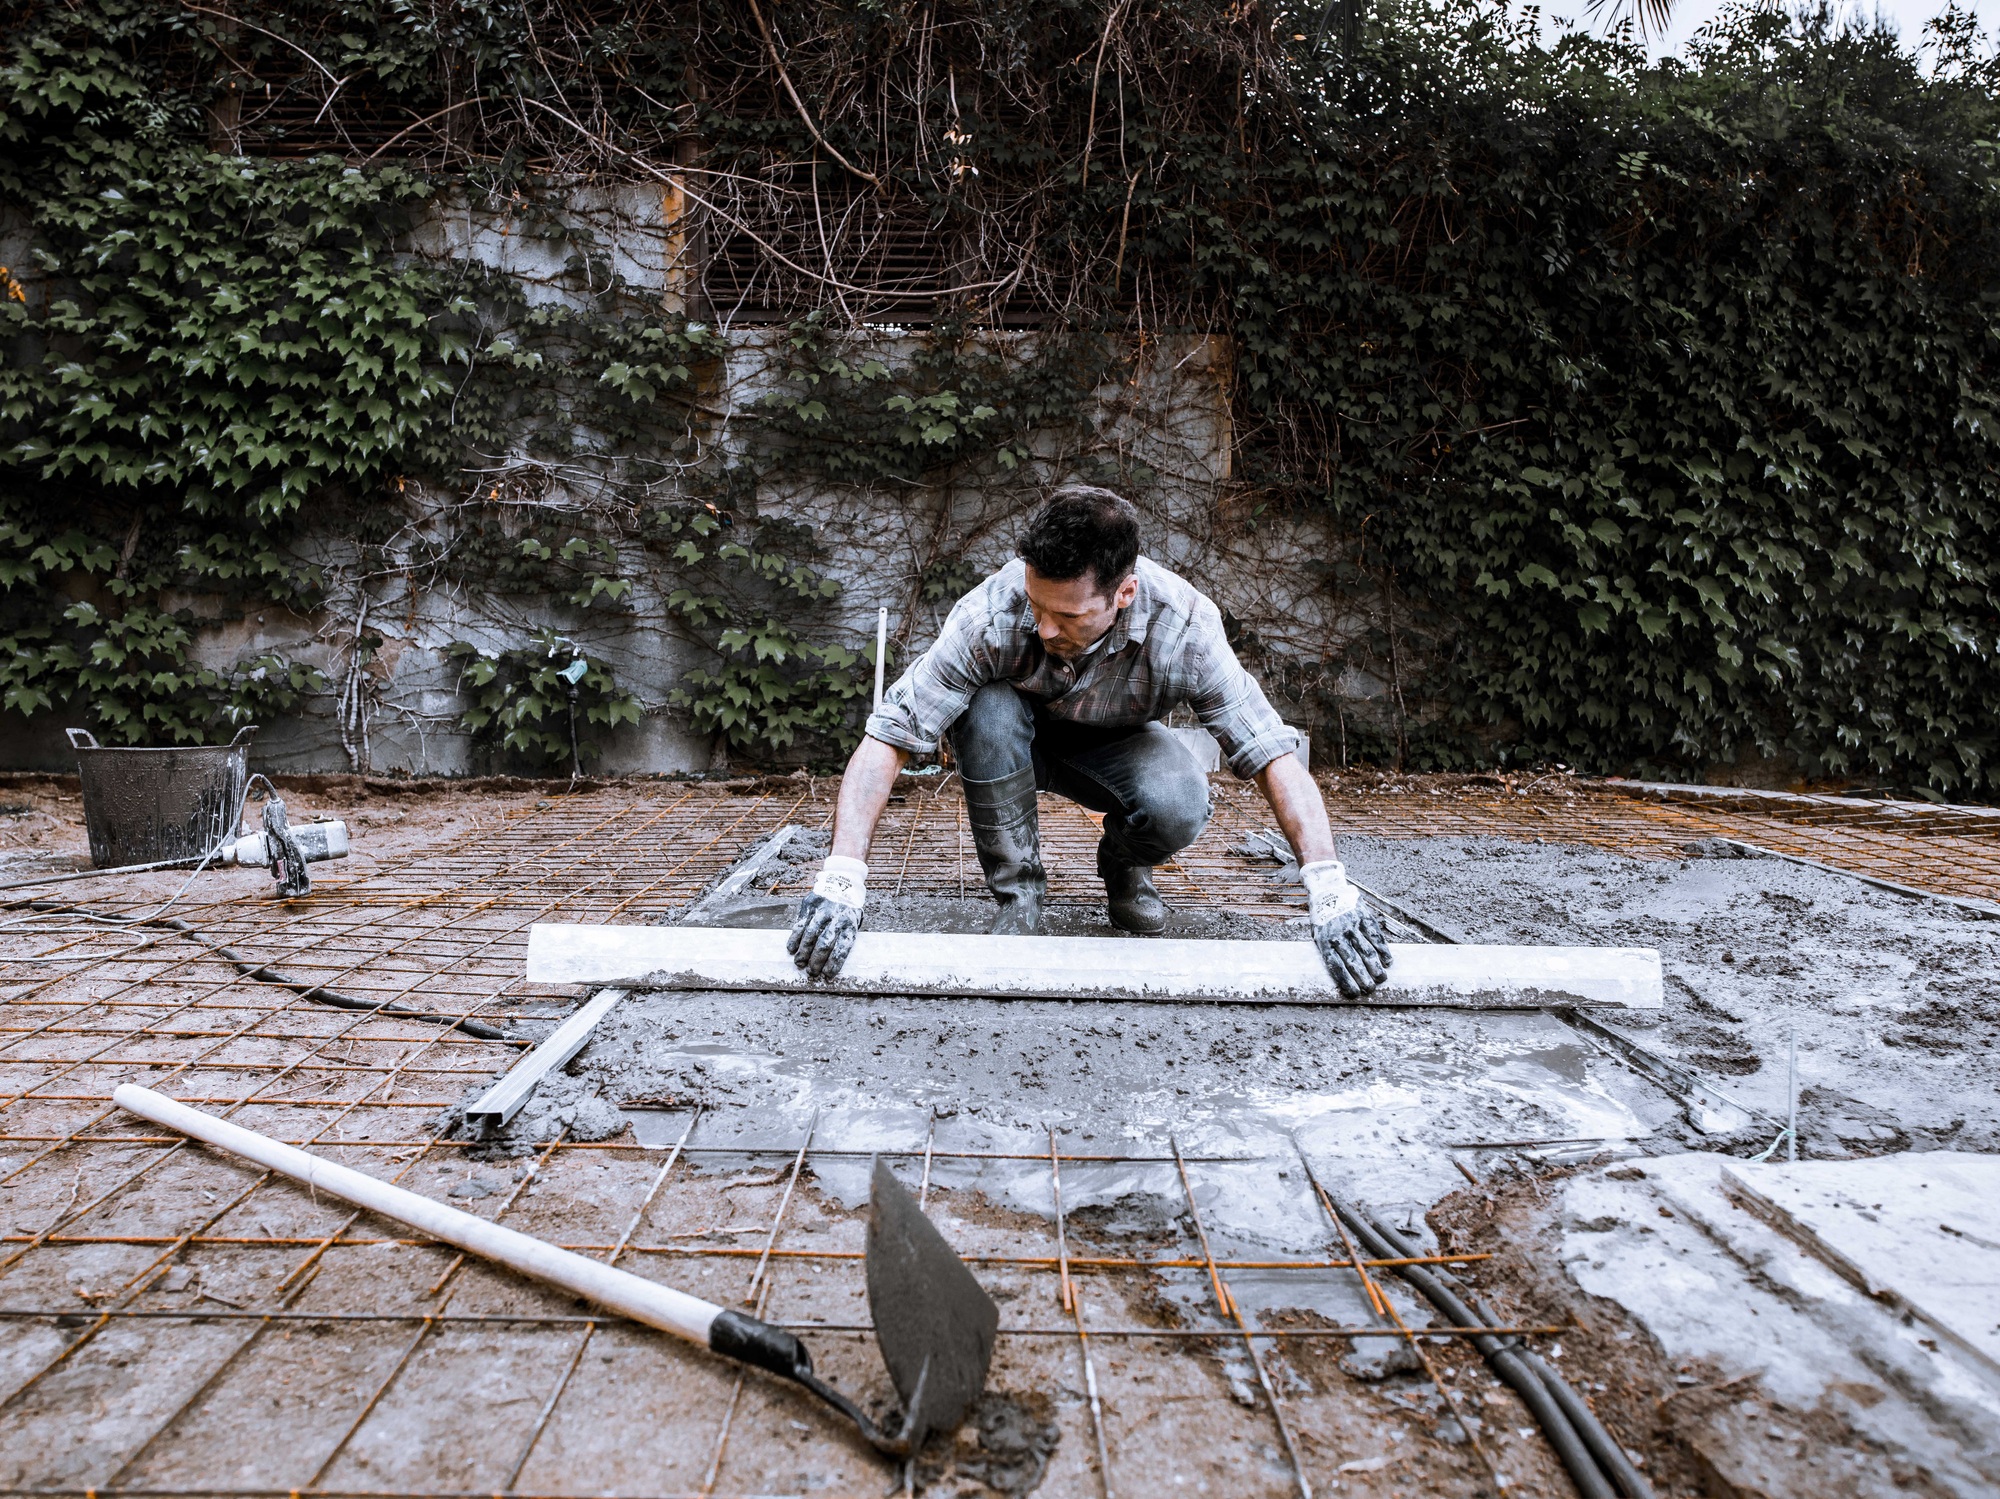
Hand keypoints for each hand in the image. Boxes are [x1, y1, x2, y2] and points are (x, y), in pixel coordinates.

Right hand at [788, 856, 866, 977]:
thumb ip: (842, 941)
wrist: (842, 883)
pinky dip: (794, 938)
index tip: (827, 976)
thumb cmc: (846, 913)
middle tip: (811, 973)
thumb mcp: (852, 925)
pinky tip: (791, 949)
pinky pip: (799, 924)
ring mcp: (822, 911)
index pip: (842, 949)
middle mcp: (836, 918)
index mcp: (849, 925)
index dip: (834, 964)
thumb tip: (830, 967)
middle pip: (824, 944)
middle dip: (816, 961)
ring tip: (799, 963)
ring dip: (803, 952)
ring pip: (810, 935)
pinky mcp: (809, 905)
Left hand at [1301, 860, 1391, 996]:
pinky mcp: (1364, 918)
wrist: (1328, 891)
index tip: (1355, 994)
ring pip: (1367, 951)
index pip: (1336, 967)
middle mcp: (1338, 935)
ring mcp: (1352, 926)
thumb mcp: (1318, 936)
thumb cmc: (1324, 920)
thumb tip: (1343, 978)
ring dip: (1376, 968)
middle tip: (1371, 989)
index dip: (1347, 982)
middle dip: (1364, 978)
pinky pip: (1376, 937)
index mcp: (1325, 942)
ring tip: (1381, 978)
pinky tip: (1387, 961)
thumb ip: (1329, 953)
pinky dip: (1383, 951)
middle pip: (1354, 962)